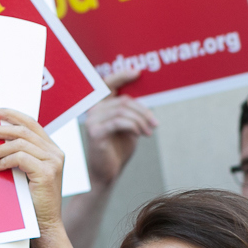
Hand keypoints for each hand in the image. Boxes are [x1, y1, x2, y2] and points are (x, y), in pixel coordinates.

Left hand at [0, 108, 64, 232]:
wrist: (45, 225)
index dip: (11, 114)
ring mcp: (53, 162)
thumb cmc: (32, 201)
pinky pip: (20, 158)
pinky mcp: (47, 173)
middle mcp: (55, 152)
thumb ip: (19, 155)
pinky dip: (4, 161)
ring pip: (20, 143)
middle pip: (23, 130)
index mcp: (51, 149)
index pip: (31, 123)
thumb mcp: (25, 173)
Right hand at [84, 69, 155, 191]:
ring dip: (141, 120)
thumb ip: (132, 113)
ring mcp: (92, 121)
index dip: (122, 76)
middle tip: (155, 123)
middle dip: (143, 111)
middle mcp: (93, 111)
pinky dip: (133, 126)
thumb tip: (146, 102)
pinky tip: (140, 134)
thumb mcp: (128, 128)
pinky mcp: (95, 132)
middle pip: (123, 100)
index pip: (108, 84)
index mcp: (100, 107)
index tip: (137, 73)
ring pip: (123, 110)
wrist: (107, 174)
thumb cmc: (117, 151)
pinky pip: (119, 122)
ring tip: (149, 132)